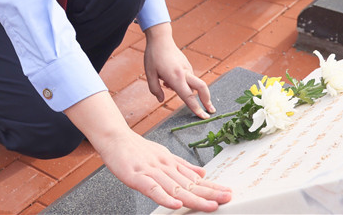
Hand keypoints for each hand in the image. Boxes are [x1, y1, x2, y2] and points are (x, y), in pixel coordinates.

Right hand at [97, 130, 231, 210]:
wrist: (115, 137)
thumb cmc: (137, 149)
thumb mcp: (164, 154)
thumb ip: (183, 166)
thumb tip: (203, 172)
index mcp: (171, 163)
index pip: (194, 178)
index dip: (211, 186)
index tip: (226, 192)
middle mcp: (165, 167)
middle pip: (189, 184)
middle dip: (209, 192)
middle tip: (227, 197)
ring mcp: (151, 171)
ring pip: (176, 187)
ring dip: (194, 198)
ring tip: (210, 205)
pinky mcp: (137, 176)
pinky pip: (152, 189)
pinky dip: (165, 197)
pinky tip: (176, 204)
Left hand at [144, 23, 214, 118]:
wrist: (161, 38)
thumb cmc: (153, 56)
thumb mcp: (149, 74)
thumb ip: (155, 89)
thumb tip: (161, 100)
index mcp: (176, 77)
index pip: (188, 97)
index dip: (196, 109)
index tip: (204, 117)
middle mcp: (185, 73)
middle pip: (202, 88)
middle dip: (207, 100)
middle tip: (211, 111)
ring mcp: (187, 68)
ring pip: (193, 84)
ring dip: (187, 90)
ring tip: (165, 82)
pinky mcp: (187, 65)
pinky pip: (189, 78)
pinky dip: (183, 83)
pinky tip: (167, 78)